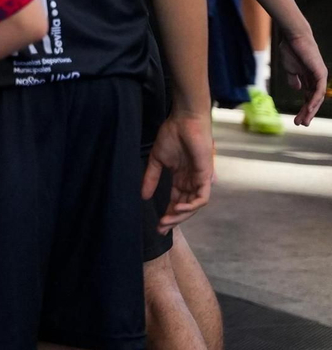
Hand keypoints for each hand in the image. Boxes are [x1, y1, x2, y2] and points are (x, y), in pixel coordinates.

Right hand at [144, 109, 213, 231]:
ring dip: (181, 216)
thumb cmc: (172, 136)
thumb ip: (151, 178)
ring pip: (193, 206)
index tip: (157, 225)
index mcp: (181, 178)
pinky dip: (191, 206)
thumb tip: (143, 196)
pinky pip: (201, 198)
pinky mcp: (206, 176)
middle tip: (161, 228)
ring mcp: (199, 180)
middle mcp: (191, 182)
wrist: (184, 121)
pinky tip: (178, 209)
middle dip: (173, 220)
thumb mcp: (157, 160)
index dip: (167, 214)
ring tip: (166, 221)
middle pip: (184, 207)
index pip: (175, 201)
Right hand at [279, 25, 327, 125]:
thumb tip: (297, 89)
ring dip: (310, 110)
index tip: (297, 120)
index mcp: (308, 79)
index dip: (302, 109)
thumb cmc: (291, 51)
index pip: (307, 98)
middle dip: (307, 113)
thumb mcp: (290, 69)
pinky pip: (318, 90)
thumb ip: (293, 79)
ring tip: (305, 120)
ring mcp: (319, 77)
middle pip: (312, 100)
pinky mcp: (320, 73)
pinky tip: (308, 108)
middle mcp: (316, 80)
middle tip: (302, 124)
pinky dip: (313, 100)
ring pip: (316, 98)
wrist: (293, 38)